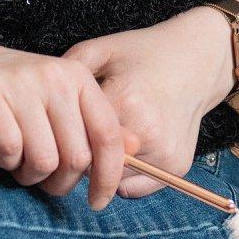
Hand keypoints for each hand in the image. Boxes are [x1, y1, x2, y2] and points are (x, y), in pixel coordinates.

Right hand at [0, 32, 143, 210]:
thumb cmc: (12, 93)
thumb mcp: (57, 101)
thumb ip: (93, 124)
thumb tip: (135, 148)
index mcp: (78, 77)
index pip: (107, 135)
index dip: (108, 176)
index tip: (97, 201)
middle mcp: (53, 76)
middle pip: (76, 157)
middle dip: (59, 182)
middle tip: (42, 178)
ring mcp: (19, 83)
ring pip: (44, 160)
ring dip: (30, 175)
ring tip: (18, 162)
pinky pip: (10, 151)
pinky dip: (5, 162)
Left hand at [60, 12, 227, 197]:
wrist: (197, 59)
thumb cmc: (143, 52)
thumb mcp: (102, 50)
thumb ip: (67, 72)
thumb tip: (41, 103)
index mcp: (125, 100)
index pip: (76, 139)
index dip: (60, 138)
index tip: (52, 133)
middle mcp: (147, 133)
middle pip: (94, 166)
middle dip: (78, 159)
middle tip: (71, 144)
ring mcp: (166, 154)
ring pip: (114, 181)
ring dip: (100, 172)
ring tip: (96, 147)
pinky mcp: (178, 167)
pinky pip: (137, 188)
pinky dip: (123, 178)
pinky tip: (120, 154)